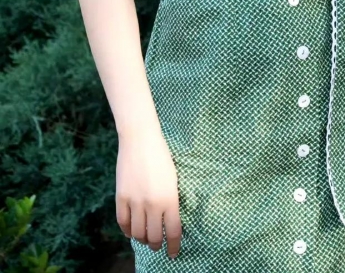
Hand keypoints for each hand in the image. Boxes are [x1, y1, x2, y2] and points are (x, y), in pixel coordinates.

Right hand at [116, 127, 182, 258]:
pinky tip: (131, 230)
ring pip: (137, 233)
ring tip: (145, 238)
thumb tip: (168, 222)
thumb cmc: (162, 156)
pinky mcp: (120, 197)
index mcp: (170, 199)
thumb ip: (170, 201)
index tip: (174, 254)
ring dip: (142, 239)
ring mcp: (135, 201)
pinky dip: (127, 230)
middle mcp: (152, 204)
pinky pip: (122, 222)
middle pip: (154, 237)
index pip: (173, 232)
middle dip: (157, 245)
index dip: (174, 246)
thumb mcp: (173, 179)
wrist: (140, 139)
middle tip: (158, 245)